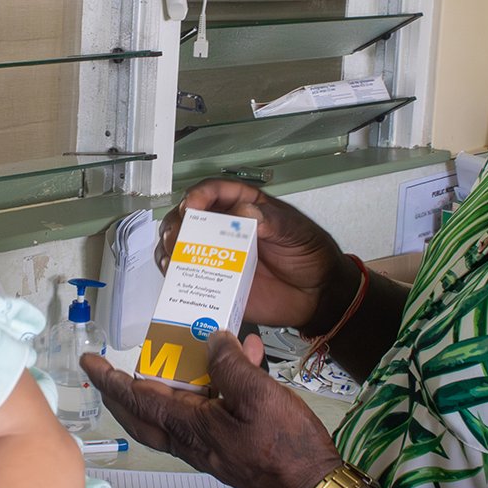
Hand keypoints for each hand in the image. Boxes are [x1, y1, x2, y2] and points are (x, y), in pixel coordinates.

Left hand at [82, 333, 340, 487]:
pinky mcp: (230, 449)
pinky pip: (207, 413)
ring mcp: (210, 447)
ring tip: (179, 354)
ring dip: (172, 383)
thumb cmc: (285, 447)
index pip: (138, 400)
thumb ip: (230, 365)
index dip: (112, 380)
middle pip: (144, 415)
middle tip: (111, 370)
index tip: (89, 362)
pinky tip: (243, 362)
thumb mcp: (258, 396)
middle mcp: (191, 441)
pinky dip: (213, 387)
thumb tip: (211, 340)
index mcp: (188, 428)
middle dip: (123, 392)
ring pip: (175, 413)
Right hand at [157, 180, 355, 332]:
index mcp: (245, 206)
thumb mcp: (297, 232)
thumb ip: (273, 221)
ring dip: (170, 247)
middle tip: (177, 235)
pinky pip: (188, 277)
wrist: (318, 295)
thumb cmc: (310, 255)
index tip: (193, 205)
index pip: (214, 191)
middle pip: (188, 216)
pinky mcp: (216, 283)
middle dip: (177, 222)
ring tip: (172, 255)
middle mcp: (225, 229)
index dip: (199, 194)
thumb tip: (244, 211)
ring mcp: (218, 255)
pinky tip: (175, 275)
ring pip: (180, 244)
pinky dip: (175, 274)